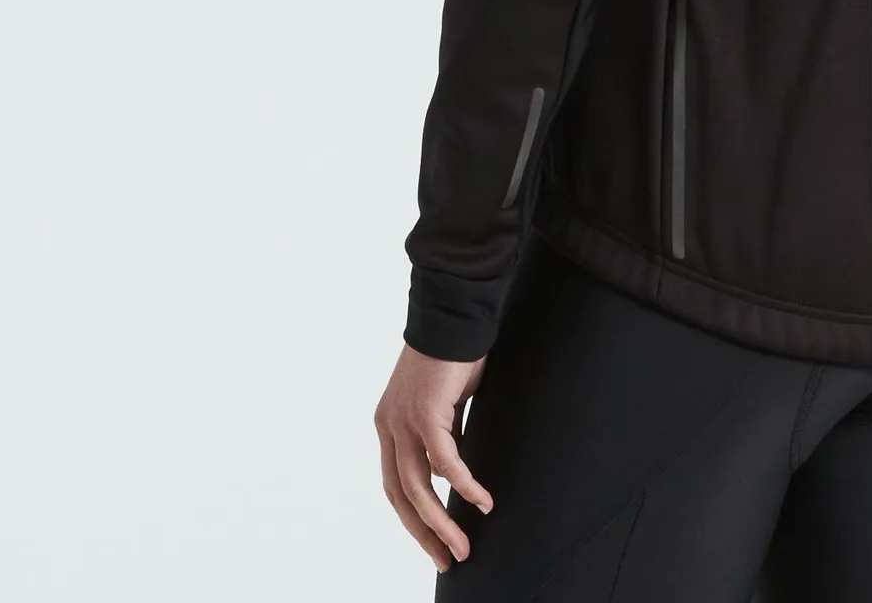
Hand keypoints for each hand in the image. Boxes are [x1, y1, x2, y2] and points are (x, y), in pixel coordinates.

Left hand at [375, 342, 494, 571]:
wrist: (453, 314)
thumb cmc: (453, 353)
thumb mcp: (444, 404)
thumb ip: (443, 435)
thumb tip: (453, 471)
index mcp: (389, 425)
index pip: (394, 484)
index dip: (413, 517)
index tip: (435, 541)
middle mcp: (389, 427)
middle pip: (401, 495)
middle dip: (424, 532)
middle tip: (449, 558)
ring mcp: (403, 421)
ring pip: (418, 487)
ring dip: (442, 521)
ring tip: (464, 545)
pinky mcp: (425, 413)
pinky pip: (445, 461)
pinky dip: (464, 484)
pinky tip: (482, 500)